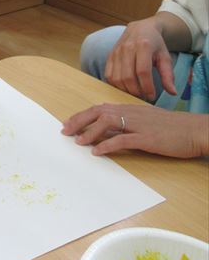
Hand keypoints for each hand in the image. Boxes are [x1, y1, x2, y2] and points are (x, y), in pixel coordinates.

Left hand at [61, 103, 208, 157]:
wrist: (194, 129)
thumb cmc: (170, 127)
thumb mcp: (144, 120)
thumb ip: (125, 122)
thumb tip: (105, 130)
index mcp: (129, 108)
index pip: (99, 108)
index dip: (82, 115)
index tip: (68, 123)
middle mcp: (130, 113)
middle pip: (98, 113)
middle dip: (78, 121)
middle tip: (65, 131)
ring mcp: (138, 125)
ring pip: (107, 123)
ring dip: (89, 133)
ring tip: (78, 142)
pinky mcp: (146, 138)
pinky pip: (122, 140)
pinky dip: (107, 145)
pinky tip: (97, 151)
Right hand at [105, 17, 175, 100]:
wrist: (140, 28)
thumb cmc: (154, 44)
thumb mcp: (165, 56)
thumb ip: (168, 75)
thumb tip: (172, 92)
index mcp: (144, 46)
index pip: (143, 72)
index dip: (147, 87)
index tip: (152, 96)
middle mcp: (127, 48)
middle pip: (127, 77)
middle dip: (136, 91)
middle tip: (143, 96)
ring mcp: (116, 52)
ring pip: (116, 78)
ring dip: (125, 90)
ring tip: (135, 92)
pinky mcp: (109, 56)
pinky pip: (108, 75)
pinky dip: (115, 85)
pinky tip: (125, 87)